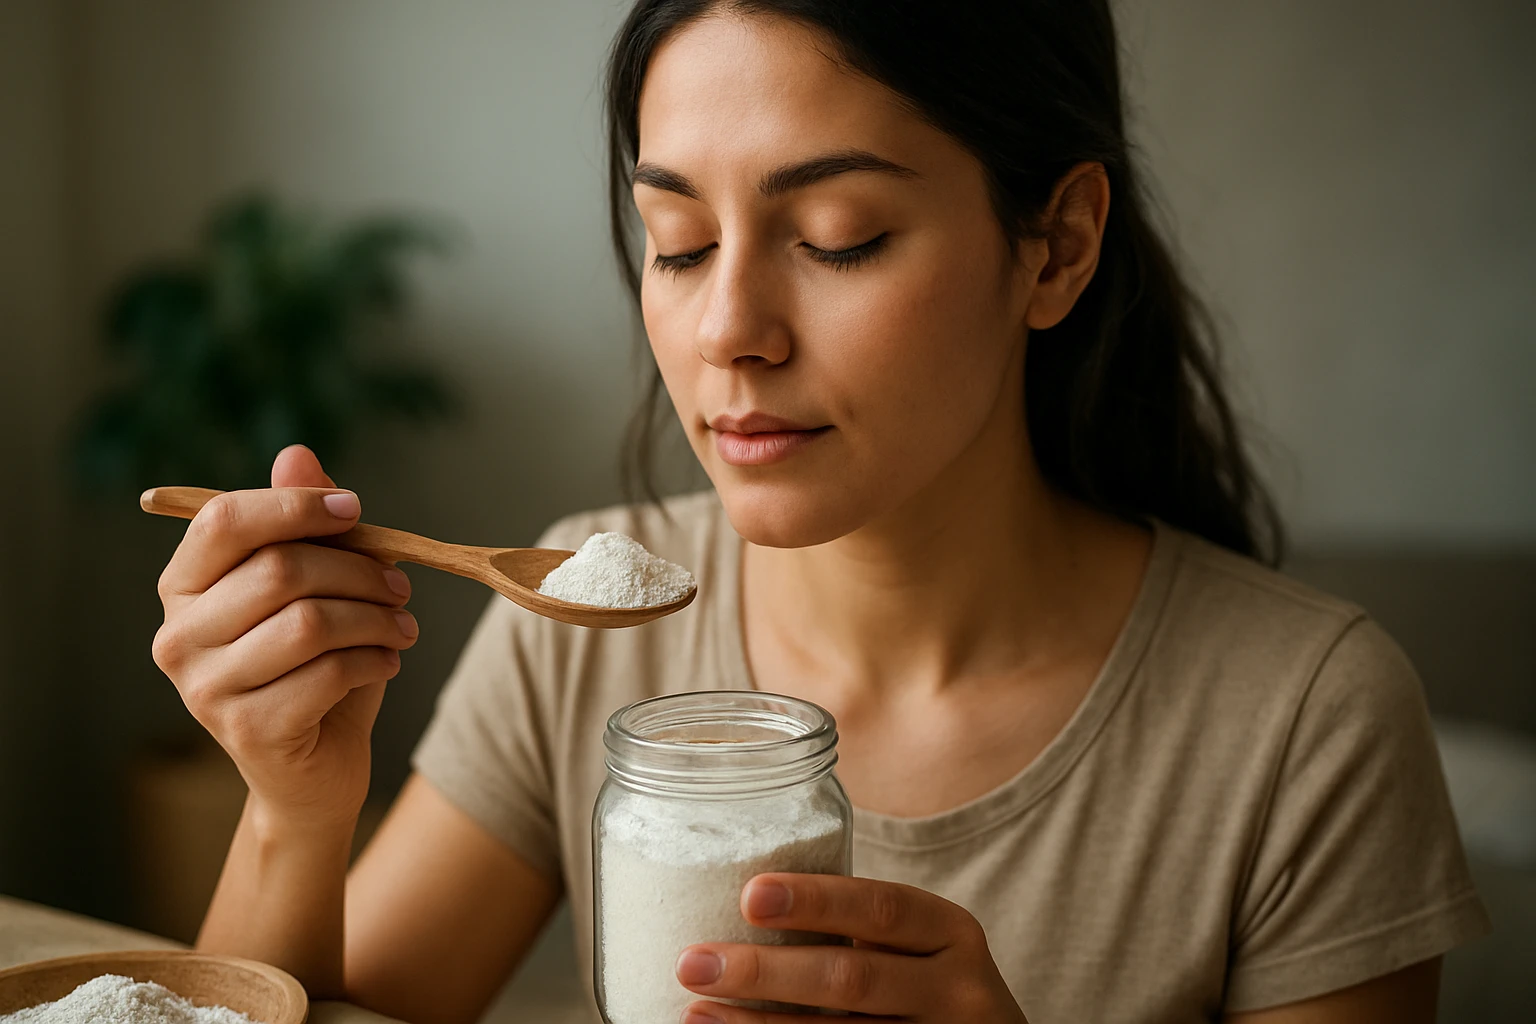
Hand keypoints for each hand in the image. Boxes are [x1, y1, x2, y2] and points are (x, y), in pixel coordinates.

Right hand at [150, 445, 417, 827]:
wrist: (314, 771)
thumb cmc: (314, 665)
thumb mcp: (317, 586)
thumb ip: (303, 521)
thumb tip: (297, 453)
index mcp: (183, 586)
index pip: (223, 521)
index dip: (296, 506)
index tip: (356, 512)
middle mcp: (178, 636)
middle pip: (279, 570)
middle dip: (359, 571)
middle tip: (400, 587)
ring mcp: (205, 689)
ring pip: (309, 623)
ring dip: (375, 618)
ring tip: (402, 626)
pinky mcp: (246, 730)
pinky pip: (327, 673)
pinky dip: (374, 661)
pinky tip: (385, 663)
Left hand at [675, 873, 1028, 1021]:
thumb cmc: (927, 984)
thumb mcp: (919, 945)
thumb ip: (858, 929)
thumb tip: (739, 904)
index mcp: (950, 932)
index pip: (881, 908)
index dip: (817, 901)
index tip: (749, 896)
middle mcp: (956, 990)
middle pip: (851, 979)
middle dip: (764, 971)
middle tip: (693, 962)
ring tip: (695, 1011)